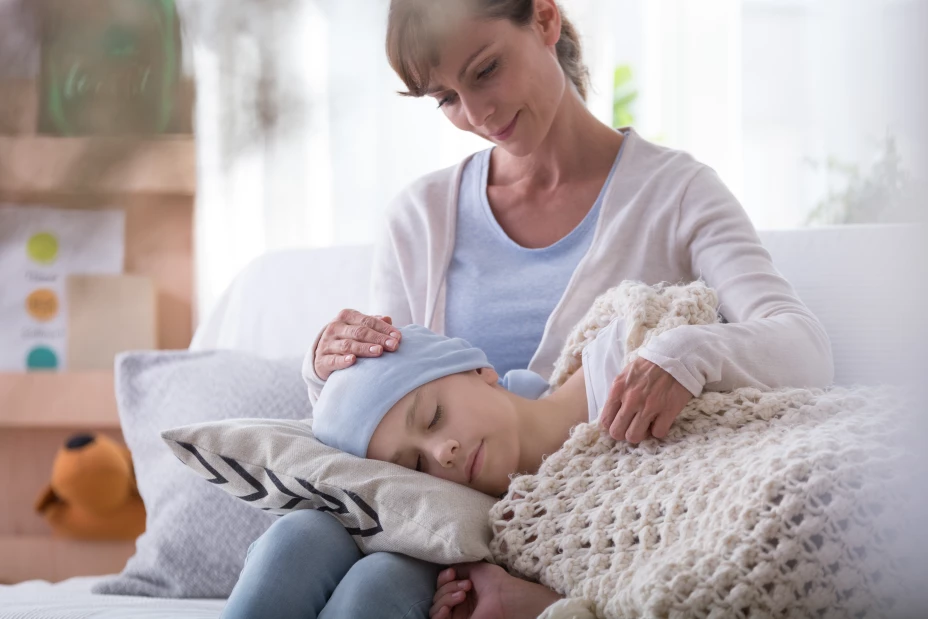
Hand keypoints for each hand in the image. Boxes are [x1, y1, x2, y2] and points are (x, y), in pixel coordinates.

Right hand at [313, 309, 400, 380]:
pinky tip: (353, 360)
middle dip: (378, 338)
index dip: (383, 328)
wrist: (323, 354)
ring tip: (379, 351)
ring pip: (348, 345)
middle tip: (393, 345)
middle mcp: (335, 327)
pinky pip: (333, 360)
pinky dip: (343, 360)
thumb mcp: (359, 327)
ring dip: (364, 348)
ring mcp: (327, 343)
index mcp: (346, 316)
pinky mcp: (322, 360)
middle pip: (359, 332)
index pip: (367, 321)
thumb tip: (388, 319)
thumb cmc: (348, 338)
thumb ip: (374, 323)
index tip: (398, 337)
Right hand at [430, 563, 561, 618]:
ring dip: (445, 597)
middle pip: (438, 595)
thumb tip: (447, 569)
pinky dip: (438, 612)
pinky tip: (447, 607)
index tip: (452, 572)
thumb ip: (457, 568)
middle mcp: (458, 603)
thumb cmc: (494, 582)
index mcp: (462, 590)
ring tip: (462, 594)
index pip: (442, 585)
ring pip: (436, 606)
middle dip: (448, 587)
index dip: (443, 577)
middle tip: (466, 585)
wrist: (505, 597)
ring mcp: (457, 615)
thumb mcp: (474, 568)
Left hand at [600, 357, 693, 442]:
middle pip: (617, 432)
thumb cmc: (650, 365)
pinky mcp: (668, 410)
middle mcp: (631, 399)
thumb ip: (618, 393)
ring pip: (634, 436)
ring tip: (646, 426)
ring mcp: (649, 406)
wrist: (676, 356)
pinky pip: (658, 433)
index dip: (611, 427)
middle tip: (631, 427)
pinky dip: (658, 430)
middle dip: (623, 434)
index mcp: (618, 389)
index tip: (619, 425)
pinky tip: (660, 421)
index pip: (605, 420)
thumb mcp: (626, 374)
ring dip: (640, 434)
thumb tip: (613, 413)